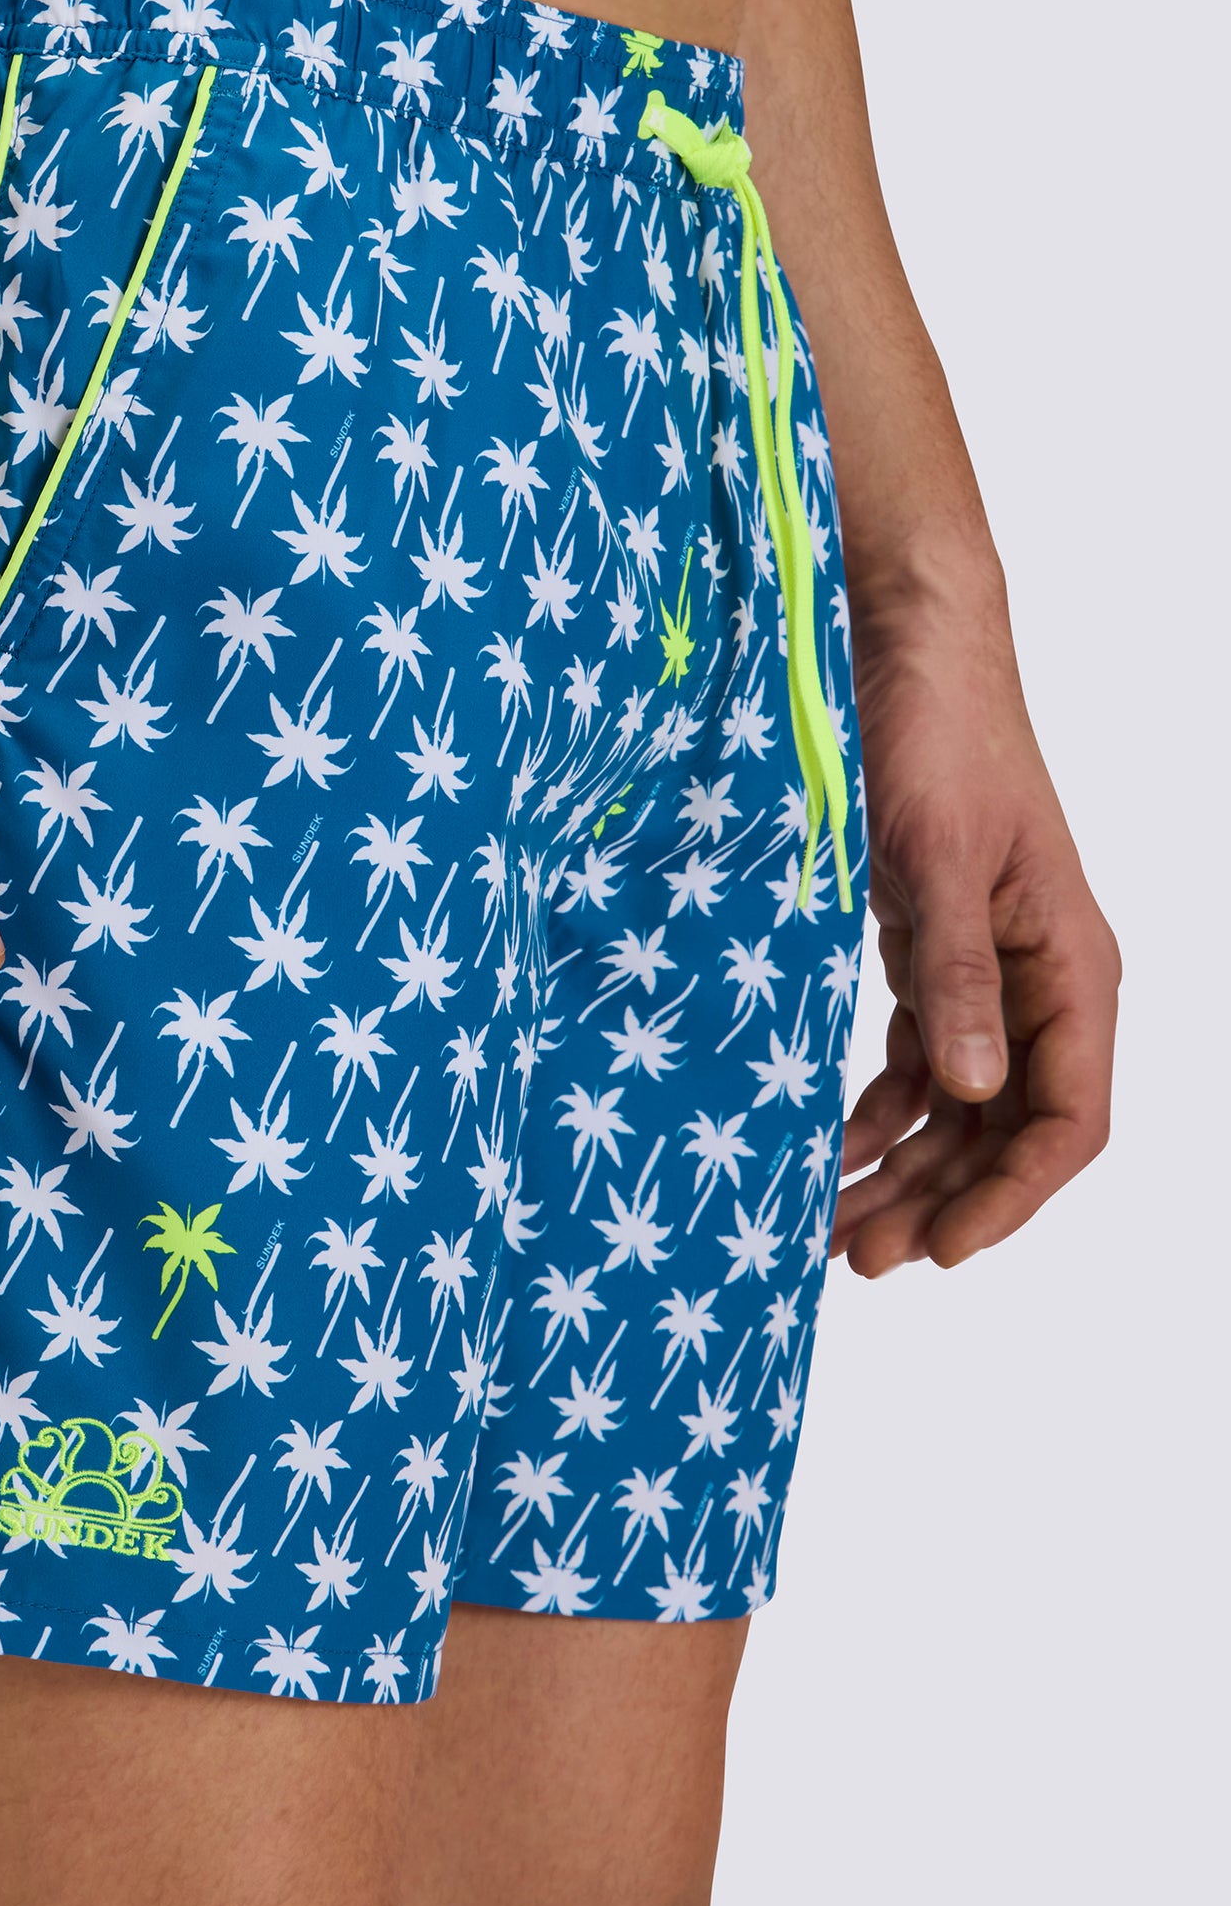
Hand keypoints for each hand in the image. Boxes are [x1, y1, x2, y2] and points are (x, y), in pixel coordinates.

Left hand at [832, 601, 1118, 1273]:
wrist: (901, 646)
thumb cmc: (938, 734)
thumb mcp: (940, 858)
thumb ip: (959, 976)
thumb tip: (977, 1094)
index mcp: (1070, 966)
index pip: (1069, 1119)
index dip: (1013, 1198)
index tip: (944, 1251)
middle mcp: (1038, 979)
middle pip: (1007, 1129)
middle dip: (941, 1200)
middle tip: (860, 1259)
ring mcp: (985, 965)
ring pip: (961, 1103)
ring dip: (906, 1167)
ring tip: (837, 1227)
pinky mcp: (931, 944)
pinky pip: (921, 1053)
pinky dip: (882, 1104)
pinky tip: (835, 1141)